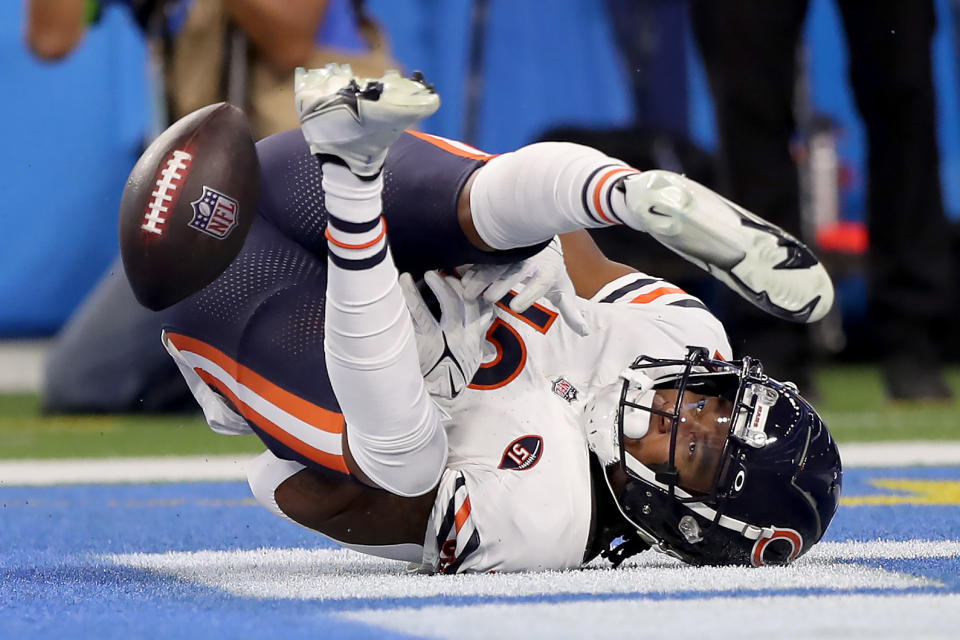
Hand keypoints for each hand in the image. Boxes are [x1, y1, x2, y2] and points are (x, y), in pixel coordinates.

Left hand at [400, 271, 494, 403]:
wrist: (436, 400)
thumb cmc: (452, 379)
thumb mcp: (473, 361)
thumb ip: (479, 342)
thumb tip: (486, 326)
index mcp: (474, 339)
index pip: (482, 308)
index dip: (472, 291)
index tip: (462, 280)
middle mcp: (463, 336)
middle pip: (465, 301)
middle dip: (453, 284)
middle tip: (438, 273)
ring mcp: (444, 338)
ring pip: (445, 303)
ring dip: (436, 284)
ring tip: (422, 275)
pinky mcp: (425, 342)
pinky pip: (418, 314)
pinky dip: (411, 295)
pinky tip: (404, 282)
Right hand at [459, 237, 589, 335]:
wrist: (543, 242)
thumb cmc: (552, 272)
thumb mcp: (564, 290)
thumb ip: (571, 312)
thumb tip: (584, 332)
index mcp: (548, 273)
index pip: (540, 283)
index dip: (528, 294)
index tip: (516, 307)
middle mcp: (530, 263)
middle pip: (514, 273)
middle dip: (501, 285)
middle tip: (489, 299)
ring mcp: (511, 256)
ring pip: (495, 266)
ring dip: (481, 279)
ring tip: (469, 294)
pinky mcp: (497, 254)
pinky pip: (483, 260)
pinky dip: (472, 270)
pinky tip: (462, 282)